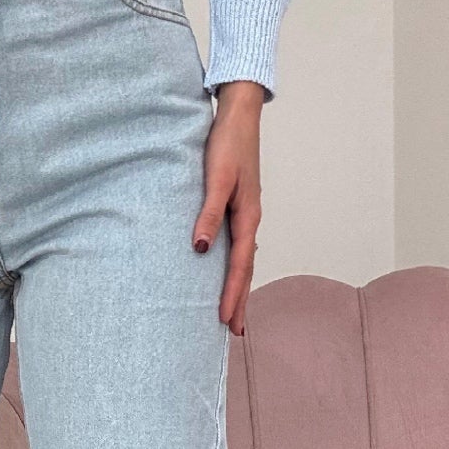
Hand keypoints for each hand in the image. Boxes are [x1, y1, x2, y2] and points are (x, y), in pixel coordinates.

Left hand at [191, 80, 264, 336]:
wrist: (238, 116)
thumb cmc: (226, 144)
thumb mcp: (215, 178)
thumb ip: (208, 213)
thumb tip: (200, 248)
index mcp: (247, 216)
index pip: (239, 265)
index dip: (232, 294)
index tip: (226, 320)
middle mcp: (249, 220)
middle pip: (245, 269)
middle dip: (240, 300)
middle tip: (235, 332)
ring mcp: (245, 215)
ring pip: (242, 259)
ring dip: (238, 286)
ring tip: (232, 312)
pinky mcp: (237, 207)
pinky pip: (238, 246)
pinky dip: (235, 266)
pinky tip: (227, 273)